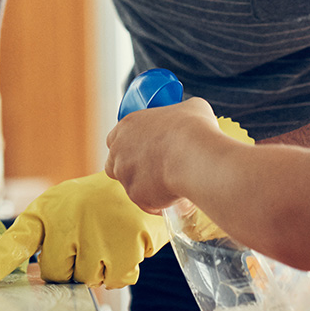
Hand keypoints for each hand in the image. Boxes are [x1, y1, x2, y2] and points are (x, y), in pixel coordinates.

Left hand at [0, 171, 168, 288]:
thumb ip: (27, 241)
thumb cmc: (88, 202)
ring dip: (101, 269)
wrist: (136, 174)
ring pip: (92, 280)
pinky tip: (126, 242)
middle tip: (86, 240)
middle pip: (60, 276)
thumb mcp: (53, 210)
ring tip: (107, 238)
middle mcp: (70, 220)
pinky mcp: (130, 242)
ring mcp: (100, 232)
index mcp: (47, 212)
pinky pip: (120, 278)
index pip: (18, 241)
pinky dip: (125, 268)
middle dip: (73, 267)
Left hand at [106, 100, 250, 212]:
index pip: (115, 138)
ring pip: (131, 186)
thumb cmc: (192, 129)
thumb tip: (190, 118)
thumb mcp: (191, 108)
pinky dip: (159, 202)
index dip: (129, 146)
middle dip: (130, 169)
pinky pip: (146, 202)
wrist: (194, 156)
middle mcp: (119, 150)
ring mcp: (125, 174)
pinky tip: (175, 195)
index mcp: (127, 125)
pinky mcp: (136, 195)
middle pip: (114, 164)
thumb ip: (180, 113)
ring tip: (170, 183)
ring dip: (146, 186)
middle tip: (154, 169)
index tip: (145, 150)